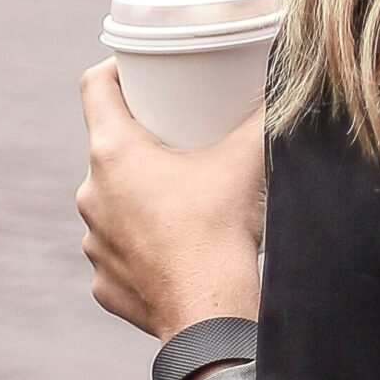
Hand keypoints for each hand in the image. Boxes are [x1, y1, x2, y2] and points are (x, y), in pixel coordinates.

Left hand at [76, 60, 263, 338]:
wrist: (210, 310)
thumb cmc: (222, 226)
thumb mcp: (248, 156)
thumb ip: (265, 114)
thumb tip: (287, 83)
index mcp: (114, 152)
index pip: (94, 87)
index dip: (115, 69)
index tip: (138, 70)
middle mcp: (91, 194)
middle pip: (108, 149)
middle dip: (142, 141)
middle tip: (181, 139)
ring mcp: (93, 242)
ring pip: (113, 204)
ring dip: (140, 198)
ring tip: (182, 201)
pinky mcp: (104, 282)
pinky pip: (119, 252)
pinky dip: (142, 246)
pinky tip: (173, 249)